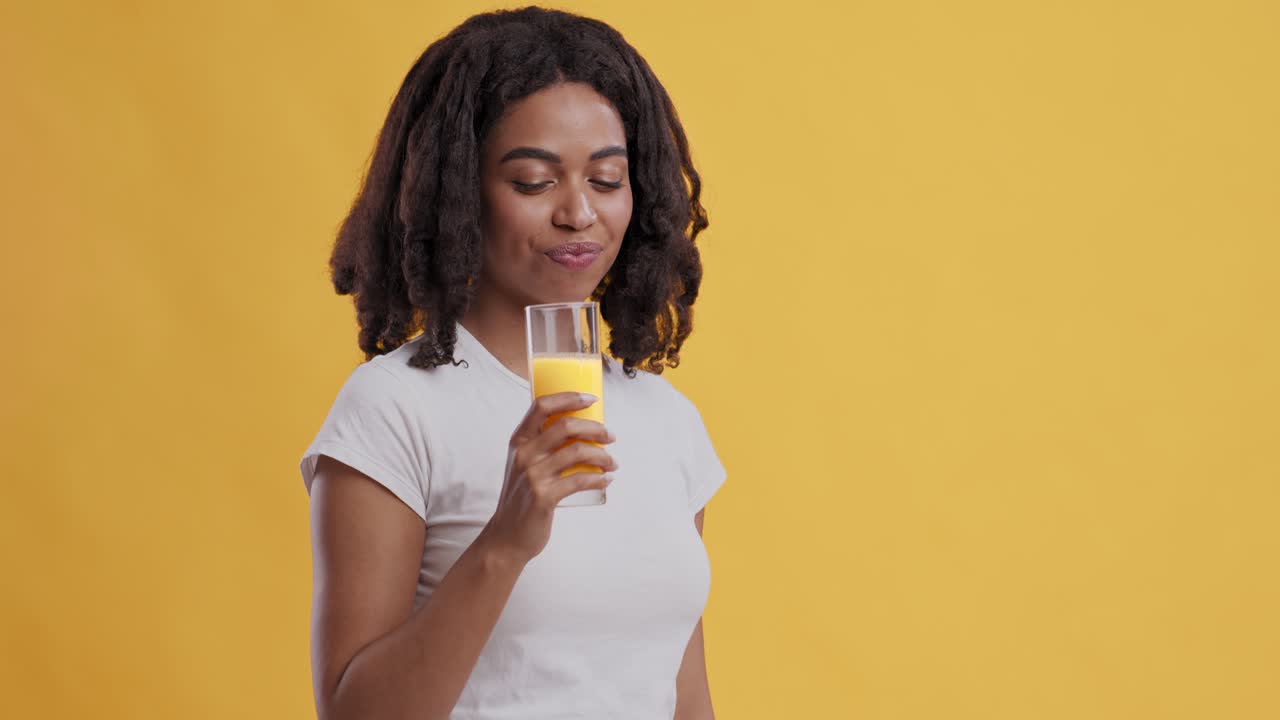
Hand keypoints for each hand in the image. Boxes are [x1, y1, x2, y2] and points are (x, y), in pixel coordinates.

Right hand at [478, 392, 617, 564]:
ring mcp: (533, 475)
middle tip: (611, 436)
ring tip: (612, 462)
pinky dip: (599, 478)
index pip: (542, 406)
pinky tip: (607, 480)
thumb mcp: (524, 464)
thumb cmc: (522, 497)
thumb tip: (581, 428)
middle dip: (595, 428)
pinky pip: (580, 480)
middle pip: (565, 426)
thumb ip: (542, 445)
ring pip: (577, 452)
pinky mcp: (544, 497)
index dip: (569, 397)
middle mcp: (524, 454)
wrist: (507, 536)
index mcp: (519, 441)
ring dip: (602, 455)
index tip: (592, 399)